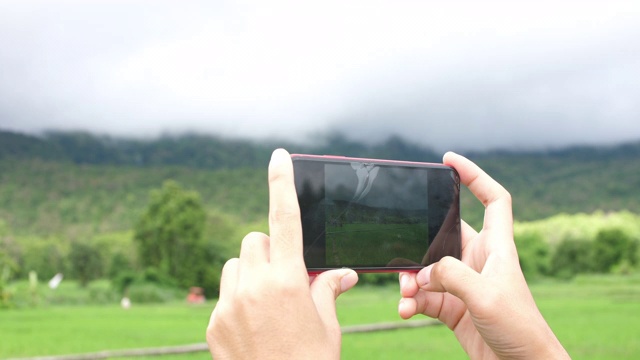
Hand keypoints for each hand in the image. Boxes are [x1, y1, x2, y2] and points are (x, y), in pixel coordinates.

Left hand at [206, 149, 358, 359]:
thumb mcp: (327, 326)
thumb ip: (327, 289)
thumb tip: (340, 273)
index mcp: (289, 281)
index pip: (286, 219)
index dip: (282, 182)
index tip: (278, 155)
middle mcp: (254, 287)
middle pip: (255, 240)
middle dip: (271, 250)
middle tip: (286, 277)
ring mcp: (228, 305)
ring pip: (235, 265)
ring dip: (251, 272)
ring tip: (267, 302)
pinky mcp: (213, 323)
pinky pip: (224, 293)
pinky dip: (238, 298)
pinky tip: (252, 326)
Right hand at [398, 152, 569, 358]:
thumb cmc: (520, 328)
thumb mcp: (485, 296)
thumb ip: (451, 275)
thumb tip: (421, 272)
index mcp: (496, 247)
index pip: (493, 199)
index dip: (475, 176)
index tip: (449, 161)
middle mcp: (478, 261)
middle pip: (442, 235)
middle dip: (418, 243)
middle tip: (401, 251)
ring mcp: (463, 284)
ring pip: (426, 268)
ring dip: (410, 279)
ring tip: (405, 293)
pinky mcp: (453, 307)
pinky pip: (423, 296)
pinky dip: (411, 302)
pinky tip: (405, 310)